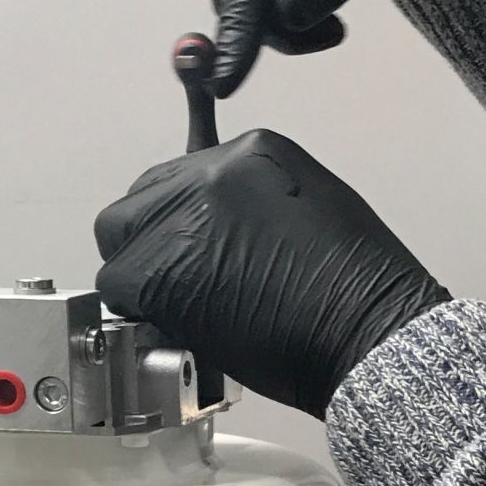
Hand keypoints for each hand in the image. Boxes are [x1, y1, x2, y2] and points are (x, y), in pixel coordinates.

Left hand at [94, 131, 448, 418]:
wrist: (367, 333)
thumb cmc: (358, 291)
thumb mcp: (315, 209)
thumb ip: (253, 203)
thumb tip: (217, 226)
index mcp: (252, 152)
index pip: (181, 174)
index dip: (180, 218)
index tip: (190, 246)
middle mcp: (211, 174)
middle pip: (141, 200)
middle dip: (151, 239)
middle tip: (178, 275)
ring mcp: (182, 220)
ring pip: (119, 239)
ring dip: (141, 272)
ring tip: (180, 302)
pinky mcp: (160, 270)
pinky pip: (118, 285)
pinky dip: (138, 308)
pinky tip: (176, 321)